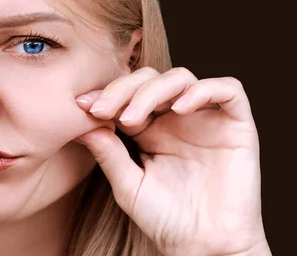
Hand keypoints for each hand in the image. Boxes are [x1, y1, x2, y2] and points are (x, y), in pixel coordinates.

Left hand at [75, 67, 270, 255]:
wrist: (203, 247)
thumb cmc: (165, 219)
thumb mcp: (127, 184)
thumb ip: (107, 152)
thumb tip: (81, 122)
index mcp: (150, 128)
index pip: (128, 95)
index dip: (106, 94)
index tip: (82, 106)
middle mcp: (177, 118)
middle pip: (150, 79)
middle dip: (122, 90)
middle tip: (102, 111)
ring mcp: (206, 119)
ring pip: (181, 78)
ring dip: (152, 91)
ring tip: (133, 118)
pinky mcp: (237, 125)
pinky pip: (228, 89)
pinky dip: (203, 90)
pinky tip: (179, 109)